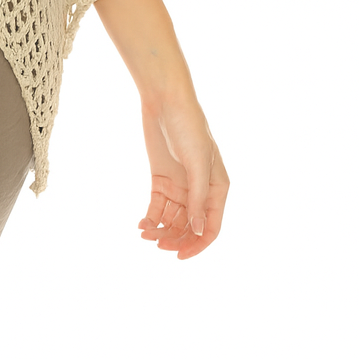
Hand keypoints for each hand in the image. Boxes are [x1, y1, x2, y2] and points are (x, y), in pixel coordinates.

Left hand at [138, 95, 228, 259]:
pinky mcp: (161, 180)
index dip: (198, 245)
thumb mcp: (197, 162)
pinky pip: (158, 207)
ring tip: (145, 233)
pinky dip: (151, 218)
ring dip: (160, 230)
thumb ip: (198, 197)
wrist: (166, 101)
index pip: (211, 227)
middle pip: (190, 227)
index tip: (179, 256)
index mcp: (217, 189)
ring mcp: (180, 186)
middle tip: (157, 245)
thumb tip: (198, 230)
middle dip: (175, 239)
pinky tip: (141, 224)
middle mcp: (200, 191)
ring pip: (172, 220)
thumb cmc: (189, 127)